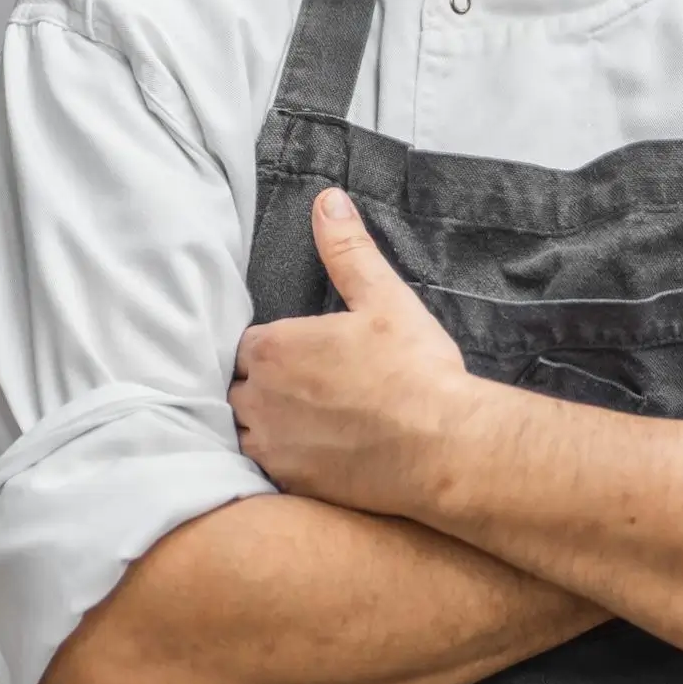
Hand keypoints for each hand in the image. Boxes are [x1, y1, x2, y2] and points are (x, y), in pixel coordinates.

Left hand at [230, 188, 473, 514]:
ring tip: (307, 423)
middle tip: (309, 389)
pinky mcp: (288, 482)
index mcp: (274, 348)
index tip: (304, 357)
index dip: (275, 349)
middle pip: (239, 387)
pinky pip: (264, 470)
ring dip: (266, 424)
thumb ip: (348, 250)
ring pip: (245, 430)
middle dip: (263, 386)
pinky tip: (315, 455)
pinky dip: (282, 460)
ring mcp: (270, 445)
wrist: (443, 448)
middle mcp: (258, 397)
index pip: (248, 344)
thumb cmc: (415, 372)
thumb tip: (328, 201)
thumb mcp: (384, 299)